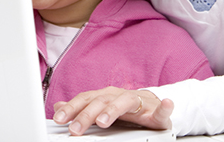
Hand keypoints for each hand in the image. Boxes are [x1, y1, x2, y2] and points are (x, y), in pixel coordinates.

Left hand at [51, 87, 173, 135]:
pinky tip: (165, 104)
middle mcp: (119, 96)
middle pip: (101, 101)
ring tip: (103, 120)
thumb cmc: (124, 109)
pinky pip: (161, 108)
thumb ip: (81, 108)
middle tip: (76, 128)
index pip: (86, 99)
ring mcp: (139, 102)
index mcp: (105, 96)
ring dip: (113, 110)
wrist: (152, 106)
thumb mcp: (100, 108)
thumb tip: (57, 106)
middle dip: (87, 115)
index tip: (58, 119)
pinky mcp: (157, 110)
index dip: (72, 108)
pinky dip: (164, 106)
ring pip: (125, 102)